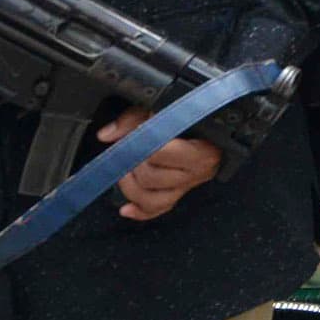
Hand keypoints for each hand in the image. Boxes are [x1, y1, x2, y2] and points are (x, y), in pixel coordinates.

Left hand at [100, 114, 223, 221]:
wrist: (213, 126)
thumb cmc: (188, 117)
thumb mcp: (164, 107)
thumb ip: (134, 119)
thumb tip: (106, 135)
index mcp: (200, 150)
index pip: (161, 154)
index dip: (141, 146)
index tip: (134, 135)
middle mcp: (197, 172)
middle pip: (151, 178)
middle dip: (133, 164)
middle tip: (129, 150)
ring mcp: (187, 186)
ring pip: (151, 200)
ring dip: (131, 187)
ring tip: (126, 171)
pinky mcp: (179, 195)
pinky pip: (157, 210)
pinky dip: (139, 212)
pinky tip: (126, 208)